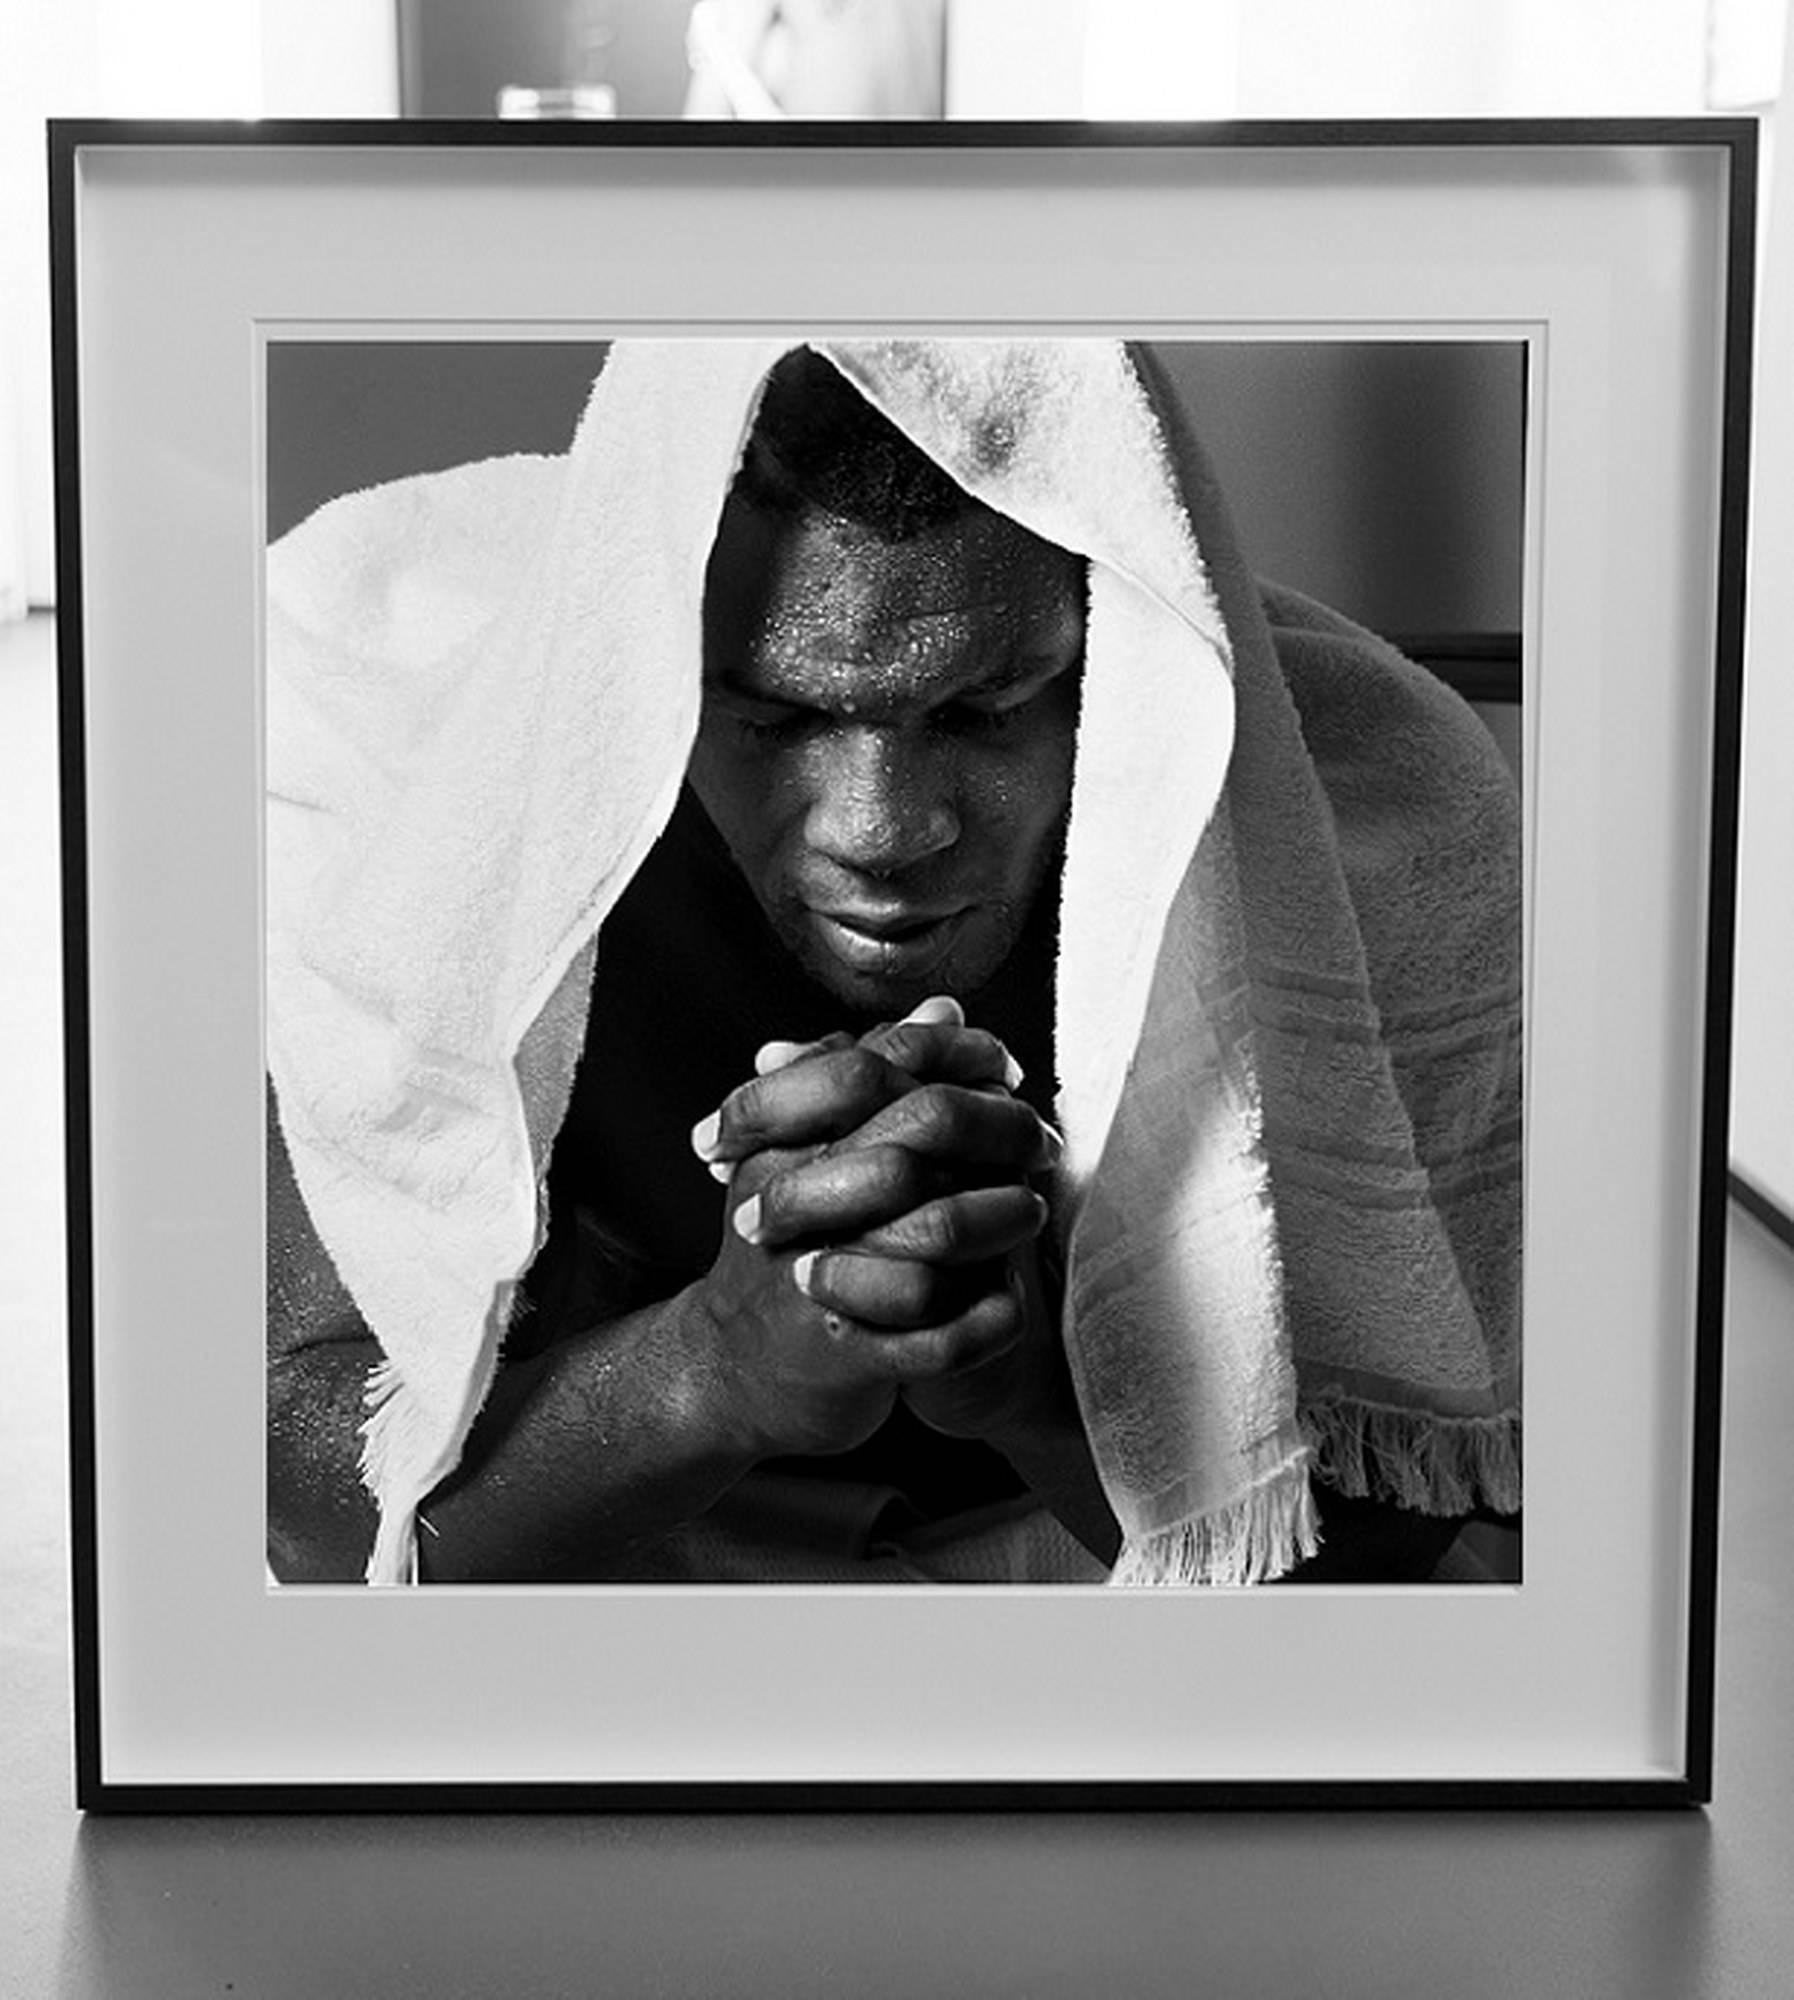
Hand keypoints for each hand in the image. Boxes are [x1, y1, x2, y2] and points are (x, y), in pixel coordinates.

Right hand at [690, 998, 1065, 1449]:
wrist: (729, 1375)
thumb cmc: (786, 1252)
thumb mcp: (810, 1156)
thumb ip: (872, 1083)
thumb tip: (944, 1009)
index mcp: (782, 1144)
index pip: (874, 1067)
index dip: (956, 1059)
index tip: (1008, 1074)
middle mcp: (793, 1201)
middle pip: (918, 1133)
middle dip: (999, 1131)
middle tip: (1041, 1143)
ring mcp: (816, 1279)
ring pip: (938, 1232)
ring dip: (1002, 1218)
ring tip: (1029, 1212)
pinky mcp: (843, 1355)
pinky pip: (938, 1337)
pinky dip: (988, 1320)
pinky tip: (1011, 1300)